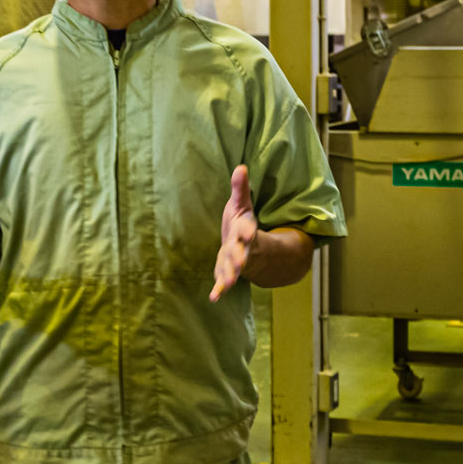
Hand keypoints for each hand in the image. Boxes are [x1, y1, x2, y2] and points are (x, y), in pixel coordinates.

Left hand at [210, 165, 257, 301]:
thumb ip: (240, 188)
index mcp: (245, 229)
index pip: (248, 229)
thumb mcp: (241, 204)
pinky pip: (224, 280)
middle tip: (239, 263)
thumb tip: (241, 166)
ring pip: (234, 268)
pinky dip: (220, 289)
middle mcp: (243, 247)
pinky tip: (214, 297)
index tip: (248, 232)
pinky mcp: (227, 270)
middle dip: (240, 257)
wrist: (247, 244)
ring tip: (229, 281)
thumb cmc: (241, 221)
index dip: (247, 231)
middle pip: (242, 252)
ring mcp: (236, 260)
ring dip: (231, 274)